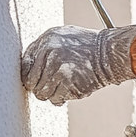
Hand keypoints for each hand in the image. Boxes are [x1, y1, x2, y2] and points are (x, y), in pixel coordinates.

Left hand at [21, 23, 135, 104]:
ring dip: (51, 94)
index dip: (29, 75)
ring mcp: (59, 70)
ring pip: (42, 94)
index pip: (25, 65)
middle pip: (31, 82)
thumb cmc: (88, 46)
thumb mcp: (64, 37)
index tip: (36, 79)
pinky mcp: (68, 85)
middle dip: (40, 87)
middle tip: (51, 86)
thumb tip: (28, 66)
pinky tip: (70, 90)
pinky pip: (56, 99)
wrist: (110, 54)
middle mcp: (50, 53)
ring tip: (63, 87)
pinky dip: (62, 98)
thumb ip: (44, 48)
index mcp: (47, 40)